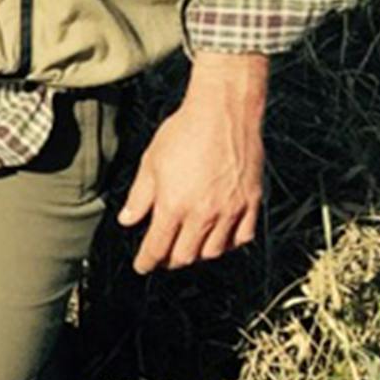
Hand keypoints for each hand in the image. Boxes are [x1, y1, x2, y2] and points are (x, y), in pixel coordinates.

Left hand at [117, 53, 267, 272]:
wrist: (224, 113)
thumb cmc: (183, 132)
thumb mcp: (150, 163)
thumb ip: (139, 197)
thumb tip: (128, 221)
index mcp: (174, 206)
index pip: (158, 247)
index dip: (147, 261)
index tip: (142, 266)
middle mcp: (204, 214)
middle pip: (186, 255)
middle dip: (170, 260)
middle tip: (162, 257)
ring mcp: (231, 210)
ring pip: (214, 251)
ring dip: (198, 254)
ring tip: (188, 248)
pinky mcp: (252, 202)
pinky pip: (243, 237)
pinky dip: (229, 244)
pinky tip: (219, 238)